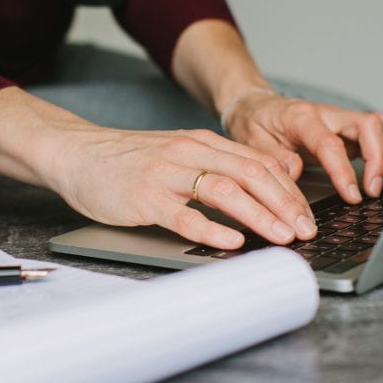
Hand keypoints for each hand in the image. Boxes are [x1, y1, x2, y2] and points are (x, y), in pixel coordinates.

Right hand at [46, 126, 319, 249]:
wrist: (74, 153)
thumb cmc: (125, 160)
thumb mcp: (175, 153)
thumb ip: (210, 166)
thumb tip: (255, 192)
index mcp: (200, 142)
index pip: (258, 162)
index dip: (288, 188)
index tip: (307, 213)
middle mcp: (188, 153)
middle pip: (250, 173)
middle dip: (285, 203)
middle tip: (306, 229)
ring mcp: (165, 174)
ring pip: (224, 189)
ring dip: (260, 214)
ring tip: (282, 235)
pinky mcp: (143, 197)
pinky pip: (183, 213)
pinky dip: (212, 227)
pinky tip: (232, 240)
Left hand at [223, 92, 382, 203]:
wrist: (255, 106)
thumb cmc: (254, 123)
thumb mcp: (252, 142)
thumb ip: (274, 158)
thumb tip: (296, 174)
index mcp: (301, 118)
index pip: (330, 143)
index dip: (345, 171)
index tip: (353, 195)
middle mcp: (327, 114)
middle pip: (369, 125)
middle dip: (380, 159)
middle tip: (374, 190)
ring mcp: (341, 120)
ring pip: (381, 126)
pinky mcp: (348, 129)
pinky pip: (379, 135)